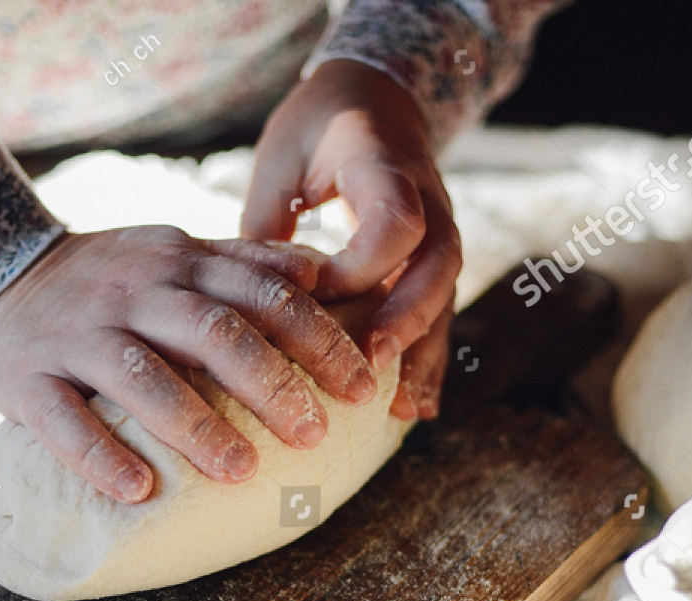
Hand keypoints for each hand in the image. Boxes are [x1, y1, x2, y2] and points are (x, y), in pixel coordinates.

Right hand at [0, 228, 376, 502]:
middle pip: (210, 331)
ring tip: (241, 471)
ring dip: (194, 425)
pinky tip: (140, 490)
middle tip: (313, 434)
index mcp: (179, 262)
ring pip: (140, 376)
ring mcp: (76, 334)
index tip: (360, 385)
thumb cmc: (108, 281)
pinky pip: (62, 419)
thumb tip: (321, 271)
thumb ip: (242, 262)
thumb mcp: (174, 253)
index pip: (261, 292)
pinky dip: (101, 455)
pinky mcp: (25, 378)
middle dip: (269, 382)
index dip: (316, 337)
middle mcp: (132, 292)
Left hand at [242, 59, 462, 420]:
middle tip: (372, 363)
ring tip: (404, 411)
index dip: (362, 264)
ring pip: (447, 295)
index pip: (395, 221)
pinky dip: (429, 359)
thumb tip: (244, 298)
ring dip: (425, 353)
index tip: (316, 293)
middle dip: (408, 318)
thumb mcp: (281, 155)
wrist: (375, 98)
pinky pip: (441, 310)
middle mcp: (428, 196)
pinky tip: (415, 408)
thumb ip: (267, 219)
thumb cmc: (315, 127)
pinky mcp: (435, 258)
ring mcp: (441, 227)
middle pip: (438, 263)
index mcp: (385, 162)